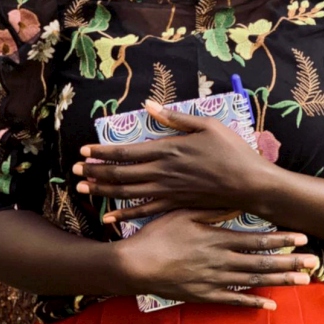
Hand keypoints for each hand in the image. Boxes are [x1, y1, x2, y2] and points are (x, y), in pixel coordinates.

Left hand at [74, 100, 273, 223]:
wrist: (249, 183)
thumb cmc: (232, 150)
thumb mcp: (207, 125)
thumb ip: (175, 118)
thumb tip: (150, 105)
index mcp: (168, 149)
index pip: (127, 151)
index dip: (103, 152)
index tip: (84, 151)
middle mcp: (162, 171)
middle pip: (120, 172)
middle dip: (95, 171)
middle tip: (74, 170)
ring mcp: (167, 191)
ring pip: (127, 192)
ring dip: (103, 190)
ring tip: (83, 187)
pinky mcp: (175, 204)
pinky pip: (144, 211)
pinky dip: (124, 215)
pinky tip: (109, 217)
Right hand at [116, 209, 316, 308]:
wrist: (135, 265)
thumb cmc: (158, 234)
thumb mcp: (185, 212)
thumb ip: (213, 209)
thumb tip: (237, 201)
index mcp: (218, 239)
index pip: (258, 240)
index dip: (282, 239)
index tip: (302, 237)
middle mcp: (221, 261)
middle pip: (263, 263)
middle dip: (290, 262)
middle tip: (314, 263)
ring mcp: (214, 281)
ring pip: (253, 282)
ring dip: (280, 281)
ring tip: (303, 281)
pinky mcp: (205, 295)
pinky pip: (233, 300)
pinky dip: (253, 302)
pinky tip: (270, 305)